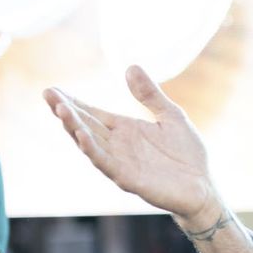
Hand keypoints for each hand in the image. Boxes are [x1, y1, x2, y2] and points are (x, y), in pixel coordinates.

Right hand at [45, 67, 221, 224]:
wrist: (204, 186)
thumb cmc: (188, 153)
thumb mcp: (170, 115)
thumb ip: (150, 94)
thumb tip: (130, 66)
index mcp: (124, 130)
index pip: (91, 114)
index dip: (72, 102)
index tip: (52, 90)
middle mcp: (117, 146)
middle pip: (84, 126)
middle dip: (65, 111)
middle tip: (47, 93)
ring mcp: (121, 163)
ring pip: (90, 145)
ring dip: (74, 129)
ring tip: (60, 110)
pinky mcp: (130, 180)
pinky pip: (107, 165)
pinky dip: (94, 152)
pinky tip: (83, 137)